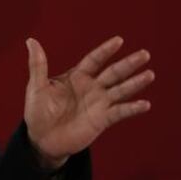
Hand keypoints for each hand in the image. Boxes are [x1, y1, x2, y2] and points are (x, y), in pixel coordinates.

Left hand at [24, 36, 153, 170]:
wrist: (42, 139)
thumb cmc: (38, 111)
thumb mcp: (36, 87)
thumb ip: (38, 64)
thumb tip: (31, 40)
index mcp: (77, 77)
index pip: (94, 60)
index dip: (105, 50)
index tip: (119, 40)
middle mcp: (92, 87)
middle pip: (113, 72)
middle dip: (128, 64)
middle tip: (144, 54)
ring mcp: (99, 103)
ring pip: (120, 90)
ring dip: (135, 83)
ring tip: (150, 74)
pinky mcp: (102, 120)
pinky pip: (120, 112)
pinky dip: (132, 108)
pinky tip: (145, 104)